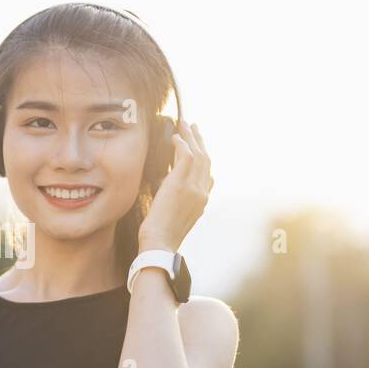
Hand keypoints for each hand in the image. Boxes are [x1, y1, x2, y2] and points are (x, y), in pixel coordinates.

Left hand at [138, 119, 213, 251]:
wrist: (159, 243)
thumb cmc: (161, 236)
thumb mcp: (178, 218)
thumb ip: (182, 203)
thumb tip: (178, 192)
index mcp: (202, 201)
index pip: (208, 174)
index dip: (204, 157)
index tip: (197, 146)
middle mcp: (202, 192)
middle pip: (206, 159)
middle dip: (200, 141)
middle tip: (193, 127)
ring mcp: (194, 187)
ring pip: (198, 154)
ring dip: (192, 137)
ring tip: (185, 123)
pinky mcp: (180, 183)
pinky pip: (187, 156)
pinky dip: (183, 143)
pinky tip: (176, 137)